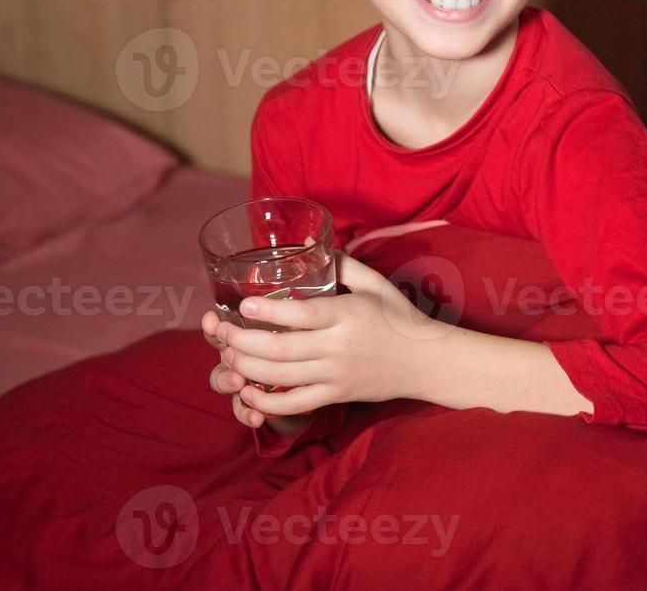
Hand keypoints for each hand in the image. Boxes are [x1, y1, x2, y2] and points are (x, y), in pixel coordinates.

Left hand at [210, 251, 444, 416]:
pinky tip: (247, 392)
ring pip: (281, 377)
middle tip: (220, 332)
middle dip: (242, 342)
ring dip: (246, 368)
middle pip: (280, 350)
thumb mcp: (376, 283)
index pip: (300, 315)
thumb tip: (309, 242)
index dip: (268, 312)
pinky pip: (295, 404)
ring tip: (227, 355)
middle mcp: (338, 347)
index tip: (243, 305)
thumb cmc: (399, 317)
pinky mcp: (336, 395)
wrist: (426, 360)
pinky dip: (267, 402)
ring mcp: (336, 375)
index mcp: (347, 315)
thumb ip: (342, 263)